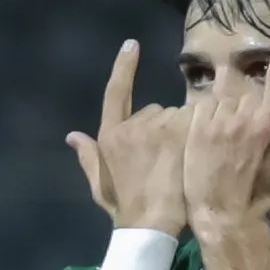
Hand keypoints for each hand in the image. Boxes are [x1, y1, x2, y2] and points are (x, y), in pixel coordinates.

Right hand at [67, 40, 189, 234]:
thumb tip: (72, 136)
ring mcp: (156, 126)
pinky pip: (194, 121)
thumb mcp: (101, 186)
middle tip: (166, 161)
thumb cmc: (125, 209)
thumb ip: (89, 157)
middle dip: (163, 128)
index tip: (132, 45)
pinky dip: (197, 134)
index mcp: (109, 135)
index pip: (116, 91)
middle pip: (155, 110)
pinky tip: (197, 154)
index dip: (124, 67)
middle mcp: (131, 125)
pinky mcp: (180, 132)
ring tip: (180, 163)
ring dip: (182, 132)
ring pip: (177, 117)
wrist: (150, 224)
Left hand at [183, 21, 269, 223]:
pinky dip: (206, 116)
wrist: (224, 221)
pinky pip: (201, 107)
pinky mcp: (193, 130)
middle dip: (250, 106)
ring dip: (227, 111)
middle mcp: (243, 117)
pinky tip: (208, 139)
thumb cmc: (265, 201)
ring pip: (224, 98)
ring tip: (226, 143)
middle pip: (249, 92)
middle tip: (247, 140)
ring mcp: (216, 122)